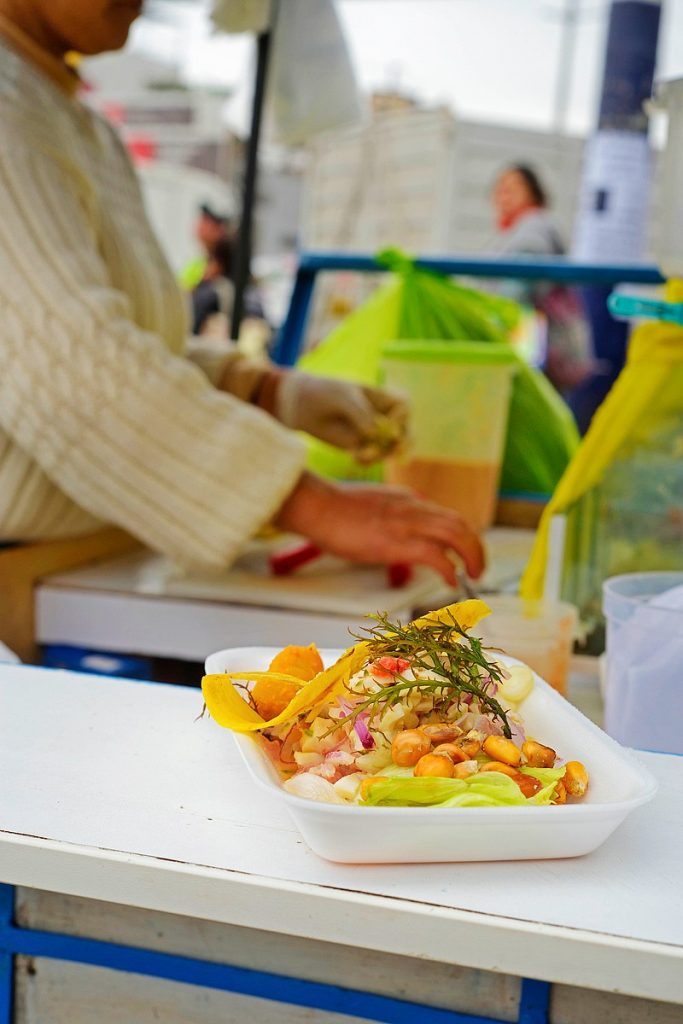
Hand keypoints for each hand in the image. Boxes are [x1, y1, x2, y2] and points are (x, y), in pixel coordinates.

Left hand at [274, 373, 408, 462]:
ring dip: (381, 455)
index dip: (401, 417)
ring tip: (363, 454)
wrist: (303, 405)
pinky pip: (373, 458)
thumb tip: (374, 434)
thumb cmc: (325, 393)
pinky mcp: (361, 447)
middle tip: (397, 453)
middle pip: (405, 431)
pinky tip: (354, 456)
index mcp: (382, 397)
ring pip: (390, 449)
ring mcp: (373, 434)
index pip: (403, 406)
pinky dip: (367, 460)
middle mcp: (382, 416)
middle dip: (405, 443)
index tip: (387, 423)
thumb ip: (360, 412)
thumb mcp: (342, 396)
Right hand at [274, 473, 484, 582]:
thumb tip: (383, 532)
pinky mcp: (400, 542)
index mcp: (406, 500)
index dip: (459, 536)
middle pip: (460, 522)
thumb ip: (383, 517)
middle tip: (478, 567)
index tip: (460, 553)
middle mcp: (414, 507)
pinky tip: (452, 581)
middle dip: (475, 546)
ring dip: (472, 556)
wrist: (318, 505)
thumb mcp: (367, 507)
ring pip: (458, 534)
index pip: (444, 515)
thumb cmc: (331, 510)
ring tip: (474, 575)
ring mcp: (409, 523)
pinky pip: (438, 556)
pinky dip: (451, 570)